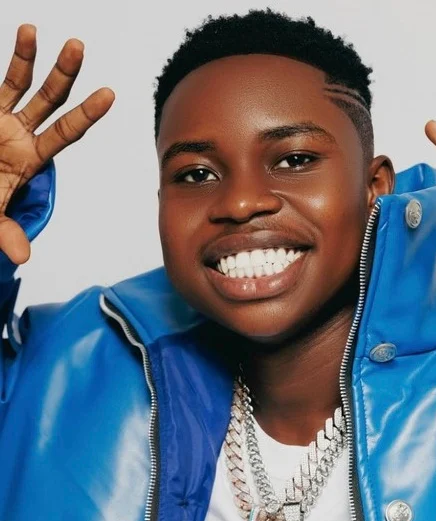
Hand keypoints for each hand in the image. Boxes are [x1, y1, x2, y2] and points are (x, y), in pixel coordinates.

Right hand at [0, 24, 113, 263]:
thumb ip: (3, 231)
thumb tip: (22, 258)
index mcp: (33, 157)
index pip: (67, 132)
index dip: (86, 114)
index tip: (109, 94)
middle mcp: (21, 133)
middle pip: (49, 100)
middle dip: (64, 75)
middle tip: (79, 48)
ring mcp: (0, 118)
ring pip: (19, 83)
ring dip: (28, 57)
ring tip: (34, 30)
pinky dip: (7, 61)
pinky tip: (18, 36)